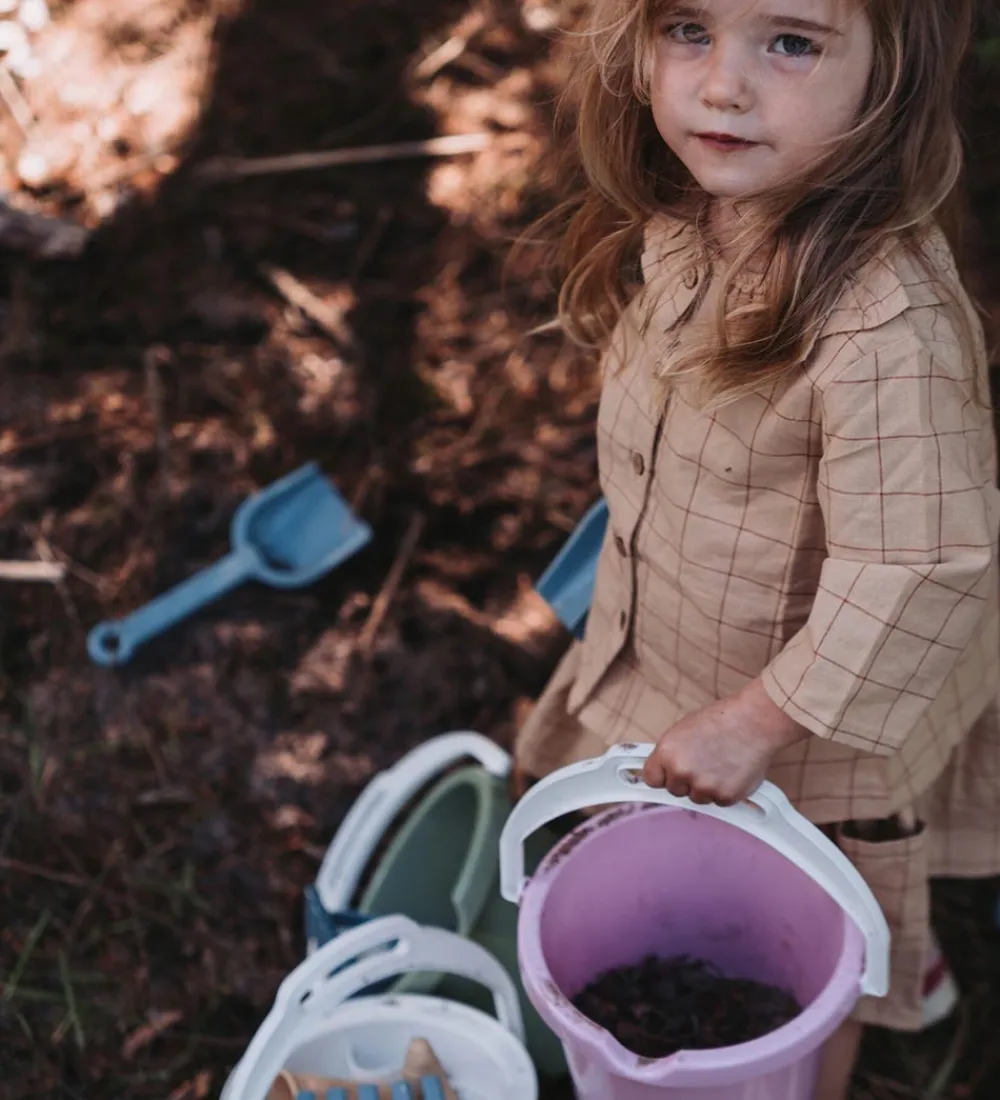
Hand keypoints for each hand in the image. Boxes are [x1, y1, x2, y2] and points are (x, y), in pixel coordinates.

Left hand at [640, 679, 808, 805]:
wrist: (754, 722)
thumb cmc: (721, 720)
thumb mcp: (683, 730)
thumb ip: (671, 754)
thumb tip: (665, 770)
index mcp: (667, 753)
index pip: (651, 778)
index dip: (662, 775)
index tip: (670, 774)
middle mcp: (682, 772)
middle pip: (674, 790)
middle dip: (685, 782)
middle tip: (702, 765)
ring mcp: (704, 786)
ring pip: (697, 798)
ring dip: (706, 788)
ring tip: (720, 766)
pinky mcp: (725, 796)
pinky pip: (718, 802)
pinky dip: (724, 791)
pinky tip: (732, 772)